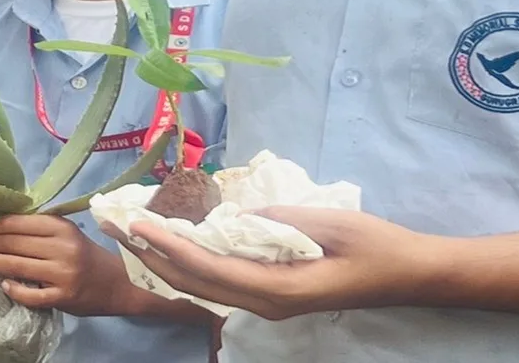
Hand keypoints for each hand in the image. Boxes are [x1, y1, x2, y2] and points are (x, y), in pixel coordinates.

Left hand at [0, 215, 135, 316]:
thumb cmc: (85, 254)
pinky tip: (3, 285)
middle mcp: (62, 247)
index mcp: (61, 227)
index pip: (18, 223)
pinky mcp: (63, 297)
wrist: (118, 283)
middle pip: (13, 243)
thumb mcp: (67, 233)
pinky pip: (31, 295)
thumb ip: (38, 229)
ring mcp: (62, 274)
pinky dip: (15, 290)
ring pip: (17, 266)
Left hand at [105, 206, 446, 320]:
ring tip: (127, 230)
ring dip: (161, 258)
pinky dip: (186, 261)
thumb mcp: (330, 224)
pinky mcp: (270, 291)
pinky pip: (217, 280)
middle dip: (148, 253)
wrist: (407, 273)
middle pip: (192, 282)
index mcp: (277, 290)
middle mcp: (263, 302)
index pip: (207, 269)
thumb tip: (236, 216)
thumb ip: (280, 220)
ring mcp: (266, 301)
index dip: (168, 246)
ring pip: (200, 284)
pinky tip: (169, 243)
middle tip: (111, 222)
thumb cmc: (374, 246)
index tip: (135, 222)